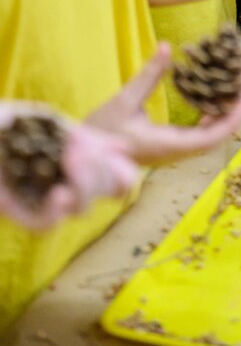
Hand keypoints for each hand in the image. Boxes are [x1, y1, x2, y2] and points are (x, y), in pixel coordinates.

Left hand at [0, 105, 136, 230]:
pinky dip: (57, 211)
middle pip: (104, 192)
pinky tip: (57, 194)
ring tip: (69, 162)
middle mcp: (63, 180)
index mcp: (74, 158)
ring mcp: (41, 199)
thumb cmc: (5, 123)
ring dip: (84, 187)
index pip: (114, 177)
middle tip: (79, 152)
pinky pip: (45, 225)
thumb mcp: (47, 120)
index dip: (123, 174)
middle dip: (101, 171)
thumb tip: (124, 148)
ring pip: (80, 209)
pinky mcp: (18, 213)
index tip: (121, 161)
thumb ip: (84, 137)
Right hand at [87, 45, 240, 164]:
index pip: (210, 137)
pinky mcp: (168, 148)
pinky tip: (210, 101)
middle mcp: (175, 153)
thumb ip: (148, 76)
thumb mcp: (123, 100)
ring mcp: (172, 153)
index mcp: (167, 145)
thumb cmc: (100, 131)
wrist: (84, 157)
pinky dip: (209, 119)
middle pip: (215, 137)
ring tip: (232, 88)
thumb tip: (166, 47)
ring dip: (223, 115)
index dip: (231, 118)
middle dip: (233, 111)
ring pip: (208, 138)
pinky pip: (197, 136)